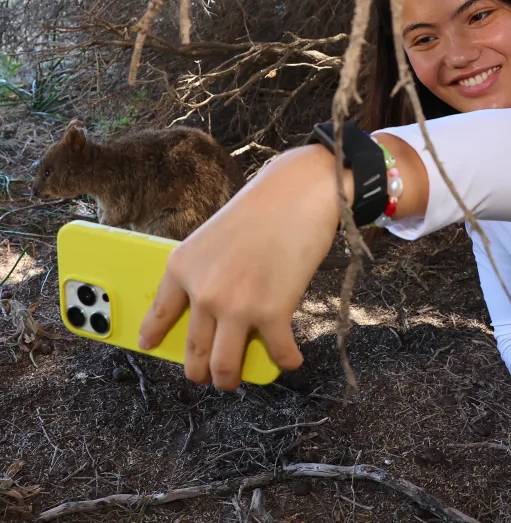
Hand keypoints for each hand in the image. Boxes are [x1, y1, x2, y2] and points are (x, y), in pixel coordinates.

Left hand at [138, 145, 346, 389]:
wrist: (298, 193)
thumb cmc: (264, 207)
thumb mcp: (216, 236)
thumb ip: (210, 271)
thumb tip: (220, 306)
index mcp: (183, 267)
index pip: (160, 311)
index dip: (153, 332)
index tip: (148, 344)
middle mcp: (204, 292)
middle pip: (194, 350)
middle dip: (200, 371)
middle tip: (208, 375)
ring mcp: (237, 307)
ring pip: (224, 366)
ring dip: (229, 379)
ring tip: (237, 379)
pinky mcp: (273, 313)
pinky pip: (276, 352)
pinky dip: (285, 360)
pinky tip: (290, 359)